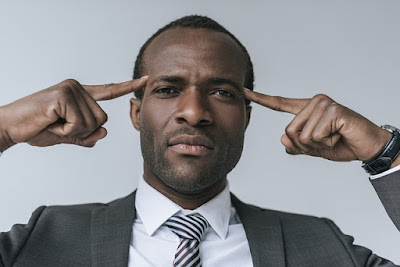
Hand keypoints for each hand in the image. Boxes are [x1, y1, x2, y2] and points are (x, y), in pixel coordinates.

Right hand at [0, 76, 147, 150]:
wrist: (10, 127)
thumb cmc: (37, 129)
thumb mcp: (67, 136)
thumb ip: (87, 135)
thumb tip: (105, 132)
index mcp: (80, 94)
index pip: (108, 91)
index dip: (127, 87)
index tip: (145, 80)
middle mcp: (77, 87)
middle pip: (103, 119)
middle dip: (83, 131)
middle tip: (58, 125)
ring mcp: (71, 89)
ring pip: (93, 123)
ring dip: (72, 131)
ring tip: (53, 123)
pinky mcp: (63, 95)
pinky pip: (78, 124)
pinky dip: (65, 131)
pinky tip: (50, 122)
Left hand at [244, 89, 390, 161]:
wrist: (367, 147)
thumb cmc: (341, 144)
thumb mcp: (313, 149)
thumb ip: (296, 145)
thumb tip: (282, 140)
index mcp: (306, 109)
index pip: (280, 104)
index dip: (261, 99)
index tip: (244, 91)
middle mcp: (313, 102)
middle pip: (289, 131)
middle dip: (305, 146)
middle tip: (325, 141)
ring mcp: (324, 104)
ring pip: (301, 135)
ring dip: (317, 145)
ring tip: (333, 137)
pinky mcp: (333, 110)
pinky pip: (316, 136)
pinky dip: (327, 143)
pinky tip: (339, 135)